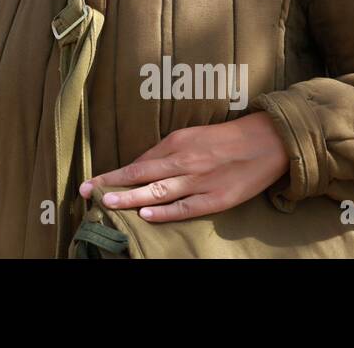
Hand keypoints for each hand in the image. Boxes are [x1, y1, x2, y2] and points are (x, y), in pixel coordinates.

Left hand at [78, 112, 289, 222]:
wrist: (265, 141)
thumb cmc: (224, 139)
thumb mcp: (190, 137)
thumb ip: (164, 153)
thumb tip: (138, 167)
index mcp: (176, 143)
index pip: (137, 163)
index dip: (112, 174)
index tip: (89, 184)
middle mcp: (184, 161)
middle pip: (141, 174)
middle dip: (113, 185)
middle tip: (87, 193)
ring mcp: (200, 181)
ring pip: (159, 191)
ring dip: (132, 198)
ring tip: (108, 204)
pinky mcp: (216, 198)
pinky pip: (186, 207)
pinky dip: (166, 212)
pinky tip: (147, 215)